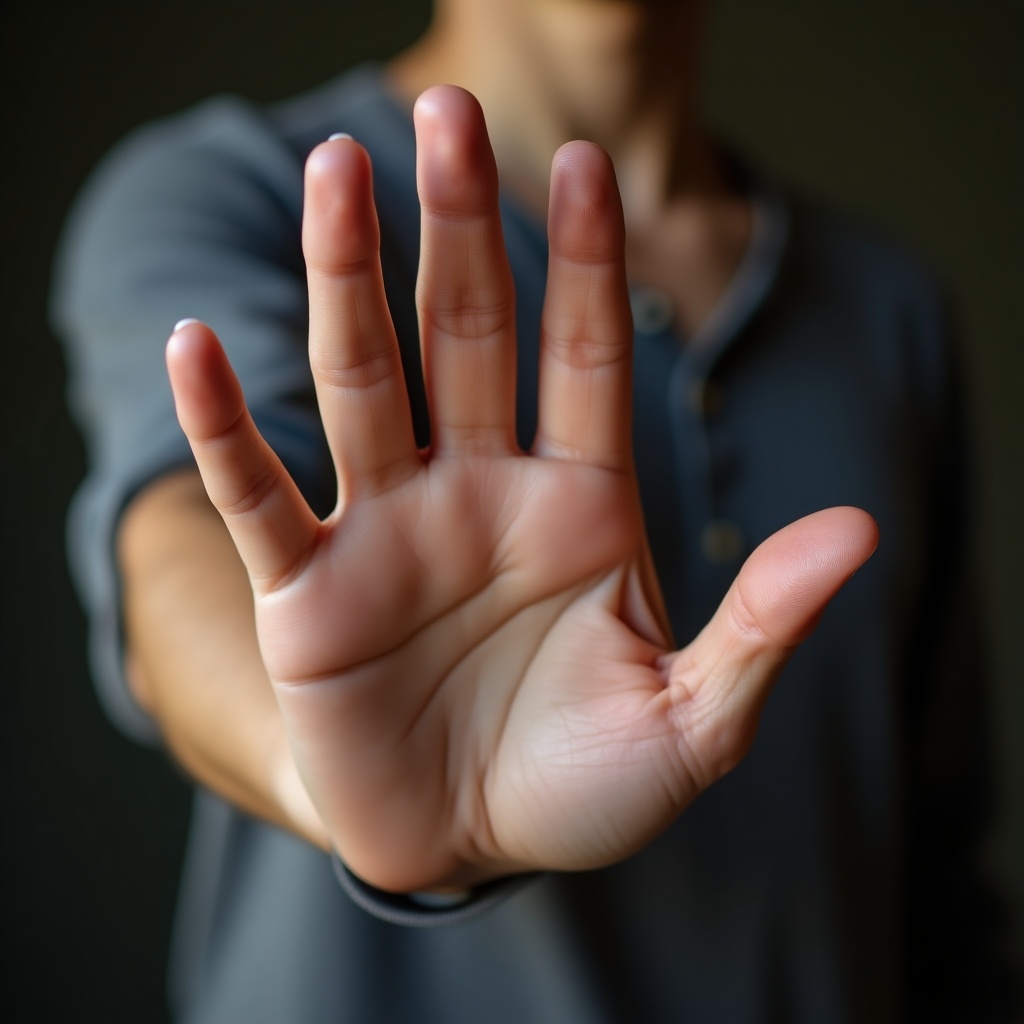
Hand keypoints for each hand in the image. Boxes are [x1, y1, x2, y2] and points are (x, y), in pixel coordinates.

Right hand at [166, 86, 876, 891]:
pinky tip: (195, 344)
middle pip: (466, 334)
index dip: (585, 260)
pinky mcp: (305, 593)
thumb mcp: (694, 722)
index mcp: (576, 506)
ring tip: (335, 171)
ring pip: (361, 380)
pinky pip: (257, 493)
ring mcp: (385, 531)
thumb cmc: (585, 785)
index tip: (588, 162)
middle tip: (443, 112)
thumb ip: (762, 624)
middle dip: (457, 227)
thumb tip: (860, 533)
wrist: (471, 842)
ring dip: (345, 277)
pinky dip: (225, 425)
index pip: (582, 354)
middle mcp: (477, 493)